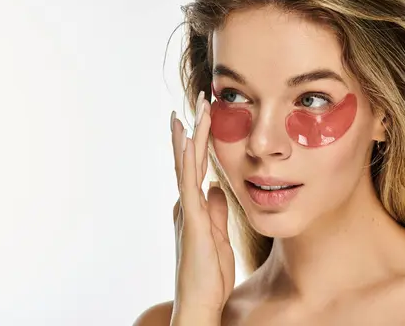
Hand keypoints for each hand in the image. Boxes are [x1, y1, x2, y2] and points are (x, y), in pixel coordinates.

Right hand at [169, 91, 234, 324]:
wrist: (201, 303)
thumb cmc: (210, 274)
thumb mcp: (218, 236)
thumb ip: (216, 211)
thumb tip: (218, 187)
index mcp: (194, 207)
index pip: (197, 167)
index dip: (201, 141)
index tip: (207, 117)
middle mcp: (186, 204)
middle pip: (189, 159)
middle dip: (194, 129)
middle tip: (200, 100)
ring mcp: (186, 210)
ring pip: (186, 165)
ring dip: (190, 135)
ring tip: (192, 108)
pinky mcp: (190, 220)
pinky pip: (189, 184)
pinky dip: (188, 160)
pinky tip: (188, 139)